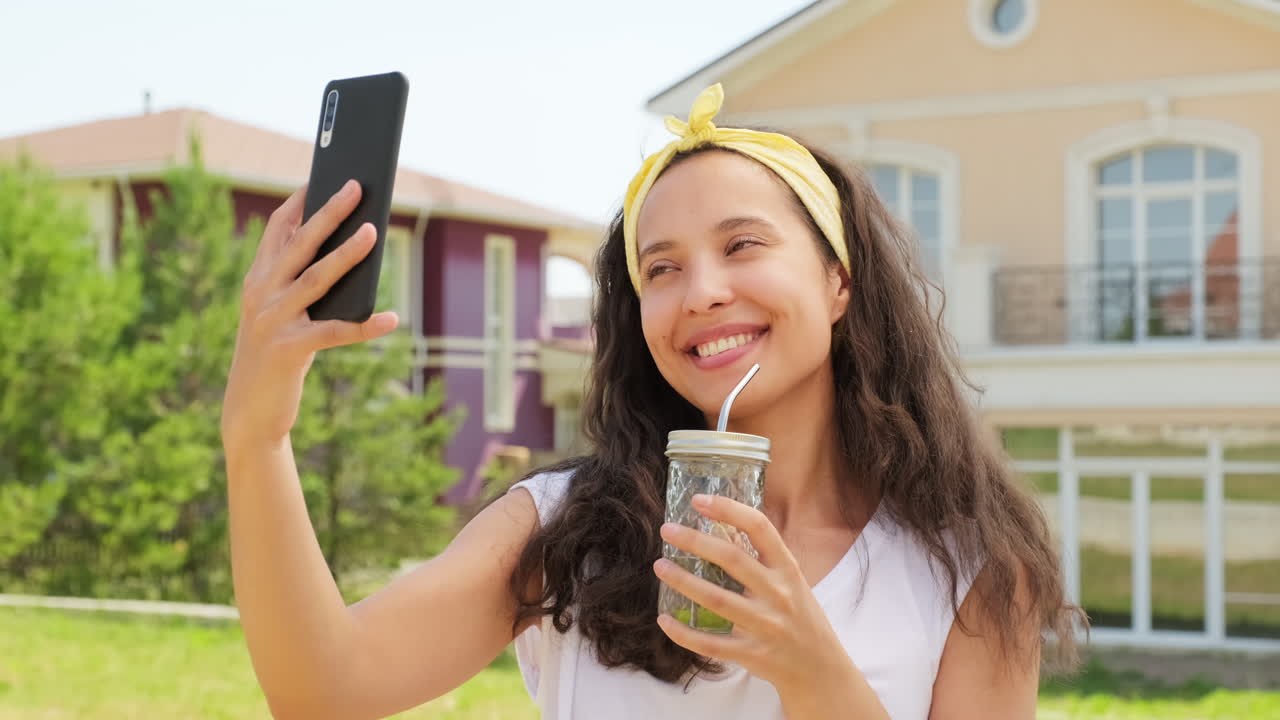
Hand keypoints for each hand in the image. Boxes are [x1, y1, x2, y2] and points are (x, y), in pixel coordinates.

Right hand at [220, 180, 398, 450]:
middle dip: (329, 212)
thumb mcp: (280, 316)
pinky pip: (335, 333)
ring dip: (347, 254)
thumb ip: (302, 287)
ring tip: (373, 232)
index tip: (319, 178)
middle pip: (301, 245)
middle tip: (356, 187)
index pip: (277, 231)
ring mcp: (272, 320)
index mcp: (257, 281)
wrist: (248, 411)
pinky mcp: (289, 350)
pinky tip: (391, 319)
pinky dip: (365, 326)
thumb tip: (348, 257)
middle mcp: (260, 294)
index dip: (299, 203)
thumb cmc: (274, 357)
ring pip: (317, 279)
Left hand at [653, 493, 859, 698]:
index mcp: (788, 570)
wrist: (820, 670)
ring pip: (716, 600)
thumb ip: (763, 559)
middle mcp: (778, 594)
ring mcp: (765, 626)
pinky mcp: (751, 654)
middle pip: (732, 559)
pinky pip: (710, 644)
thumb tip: (721, 527)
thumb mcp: (792, 582)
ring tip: (660, 566)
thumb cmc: (801, 617)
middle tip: (667, 530)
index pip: (760, 528)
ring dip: (683, 581)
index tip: (699, 500)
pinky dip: (683, 633)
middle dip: (695, 541)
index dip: (728, 509)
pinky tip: (664, 619)